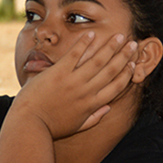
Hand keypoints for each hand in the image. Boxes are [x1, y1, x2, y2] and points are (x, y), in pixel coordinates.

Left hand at [13, 32, 137, 138]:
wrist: (29, 124)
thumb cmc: (51, 127)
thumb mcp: (76, 127)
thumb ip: (94, 118)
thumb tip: (108, 108)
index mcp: (91, 105)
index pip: (116, 87)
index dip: (127, 74)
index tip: (133, 64)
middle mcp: (86, 92)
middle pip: (111, 71)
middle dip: (124, 56)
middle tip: (133, 44)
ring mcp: (72, 82)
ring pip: (97, 61)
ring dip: (110, 47)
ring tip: (119, 36)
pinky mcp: (58, 73)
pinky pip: (75, 55)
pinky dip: (84, 44)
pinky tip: (92, 34)